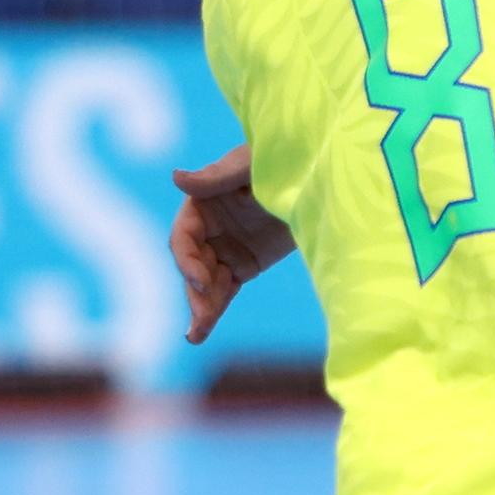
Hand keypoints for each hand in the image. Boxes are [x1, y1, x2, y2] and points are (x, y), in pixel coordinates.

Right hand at [170, 149, 295, 343]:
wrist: (319, 178)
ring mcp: (224, 249)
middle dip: (195, 292)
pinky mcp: (243, 266)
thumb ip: (216, 176)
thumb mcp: (250, 166)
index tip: (203, 280)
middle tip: (200, 320)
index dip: (187, 260)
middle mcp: (208, 228)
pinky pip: (225, 291)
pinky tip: (201, 332)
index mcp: (202, 203)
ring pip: (206, 284)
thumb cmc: (284, 159)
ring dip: (202, 308)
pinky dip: (216, 309)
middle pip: (192, 265)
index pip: (183, 237)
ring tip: (196, 335)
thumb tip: (176, 178)